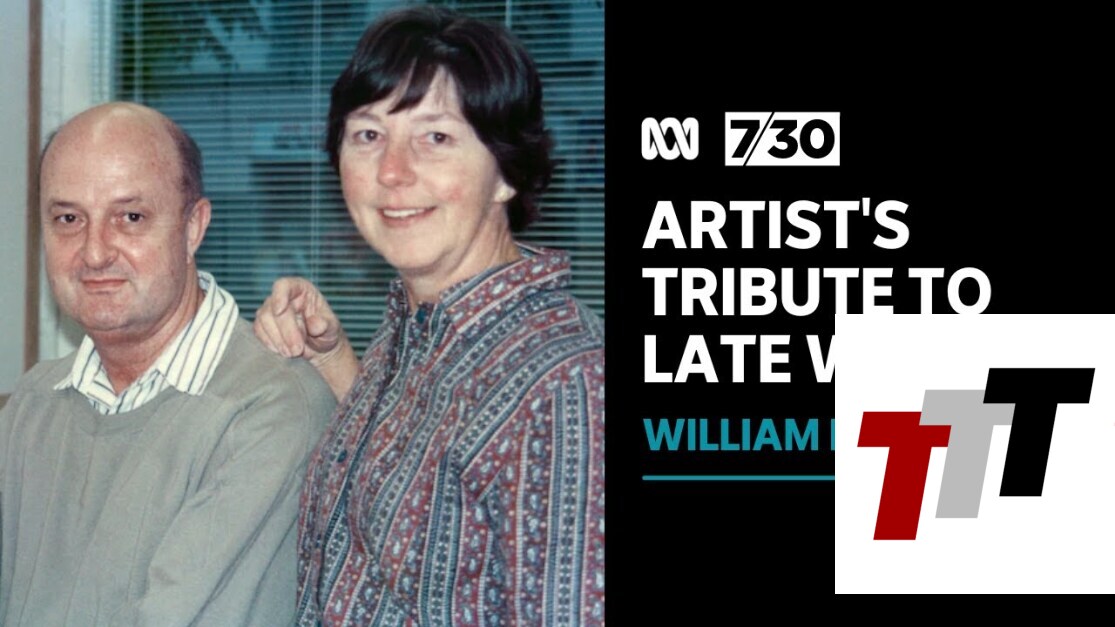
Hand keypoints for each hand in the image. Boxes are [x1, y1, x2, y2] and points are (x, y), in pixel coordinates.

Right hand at [254, 277, 357, 399]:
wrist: (319, 347)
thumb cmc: (326, 332)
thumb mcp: (332, 328)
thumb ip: (326, 325)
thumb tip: (314, 325)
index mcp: (301, 289)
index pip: (284, 285)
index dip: (279, 296)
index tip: (280, 311)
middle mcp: (283, 296)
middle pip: (273, 309)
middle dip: (286, 332)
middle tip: (298, 350)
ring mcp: (271, 309)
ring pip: (263, 320)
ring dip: (278, 340)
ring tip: (293, 353)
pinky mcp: (263, 324)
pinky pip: (258, 331)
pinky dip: (269, 343)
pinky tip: (282, 351)